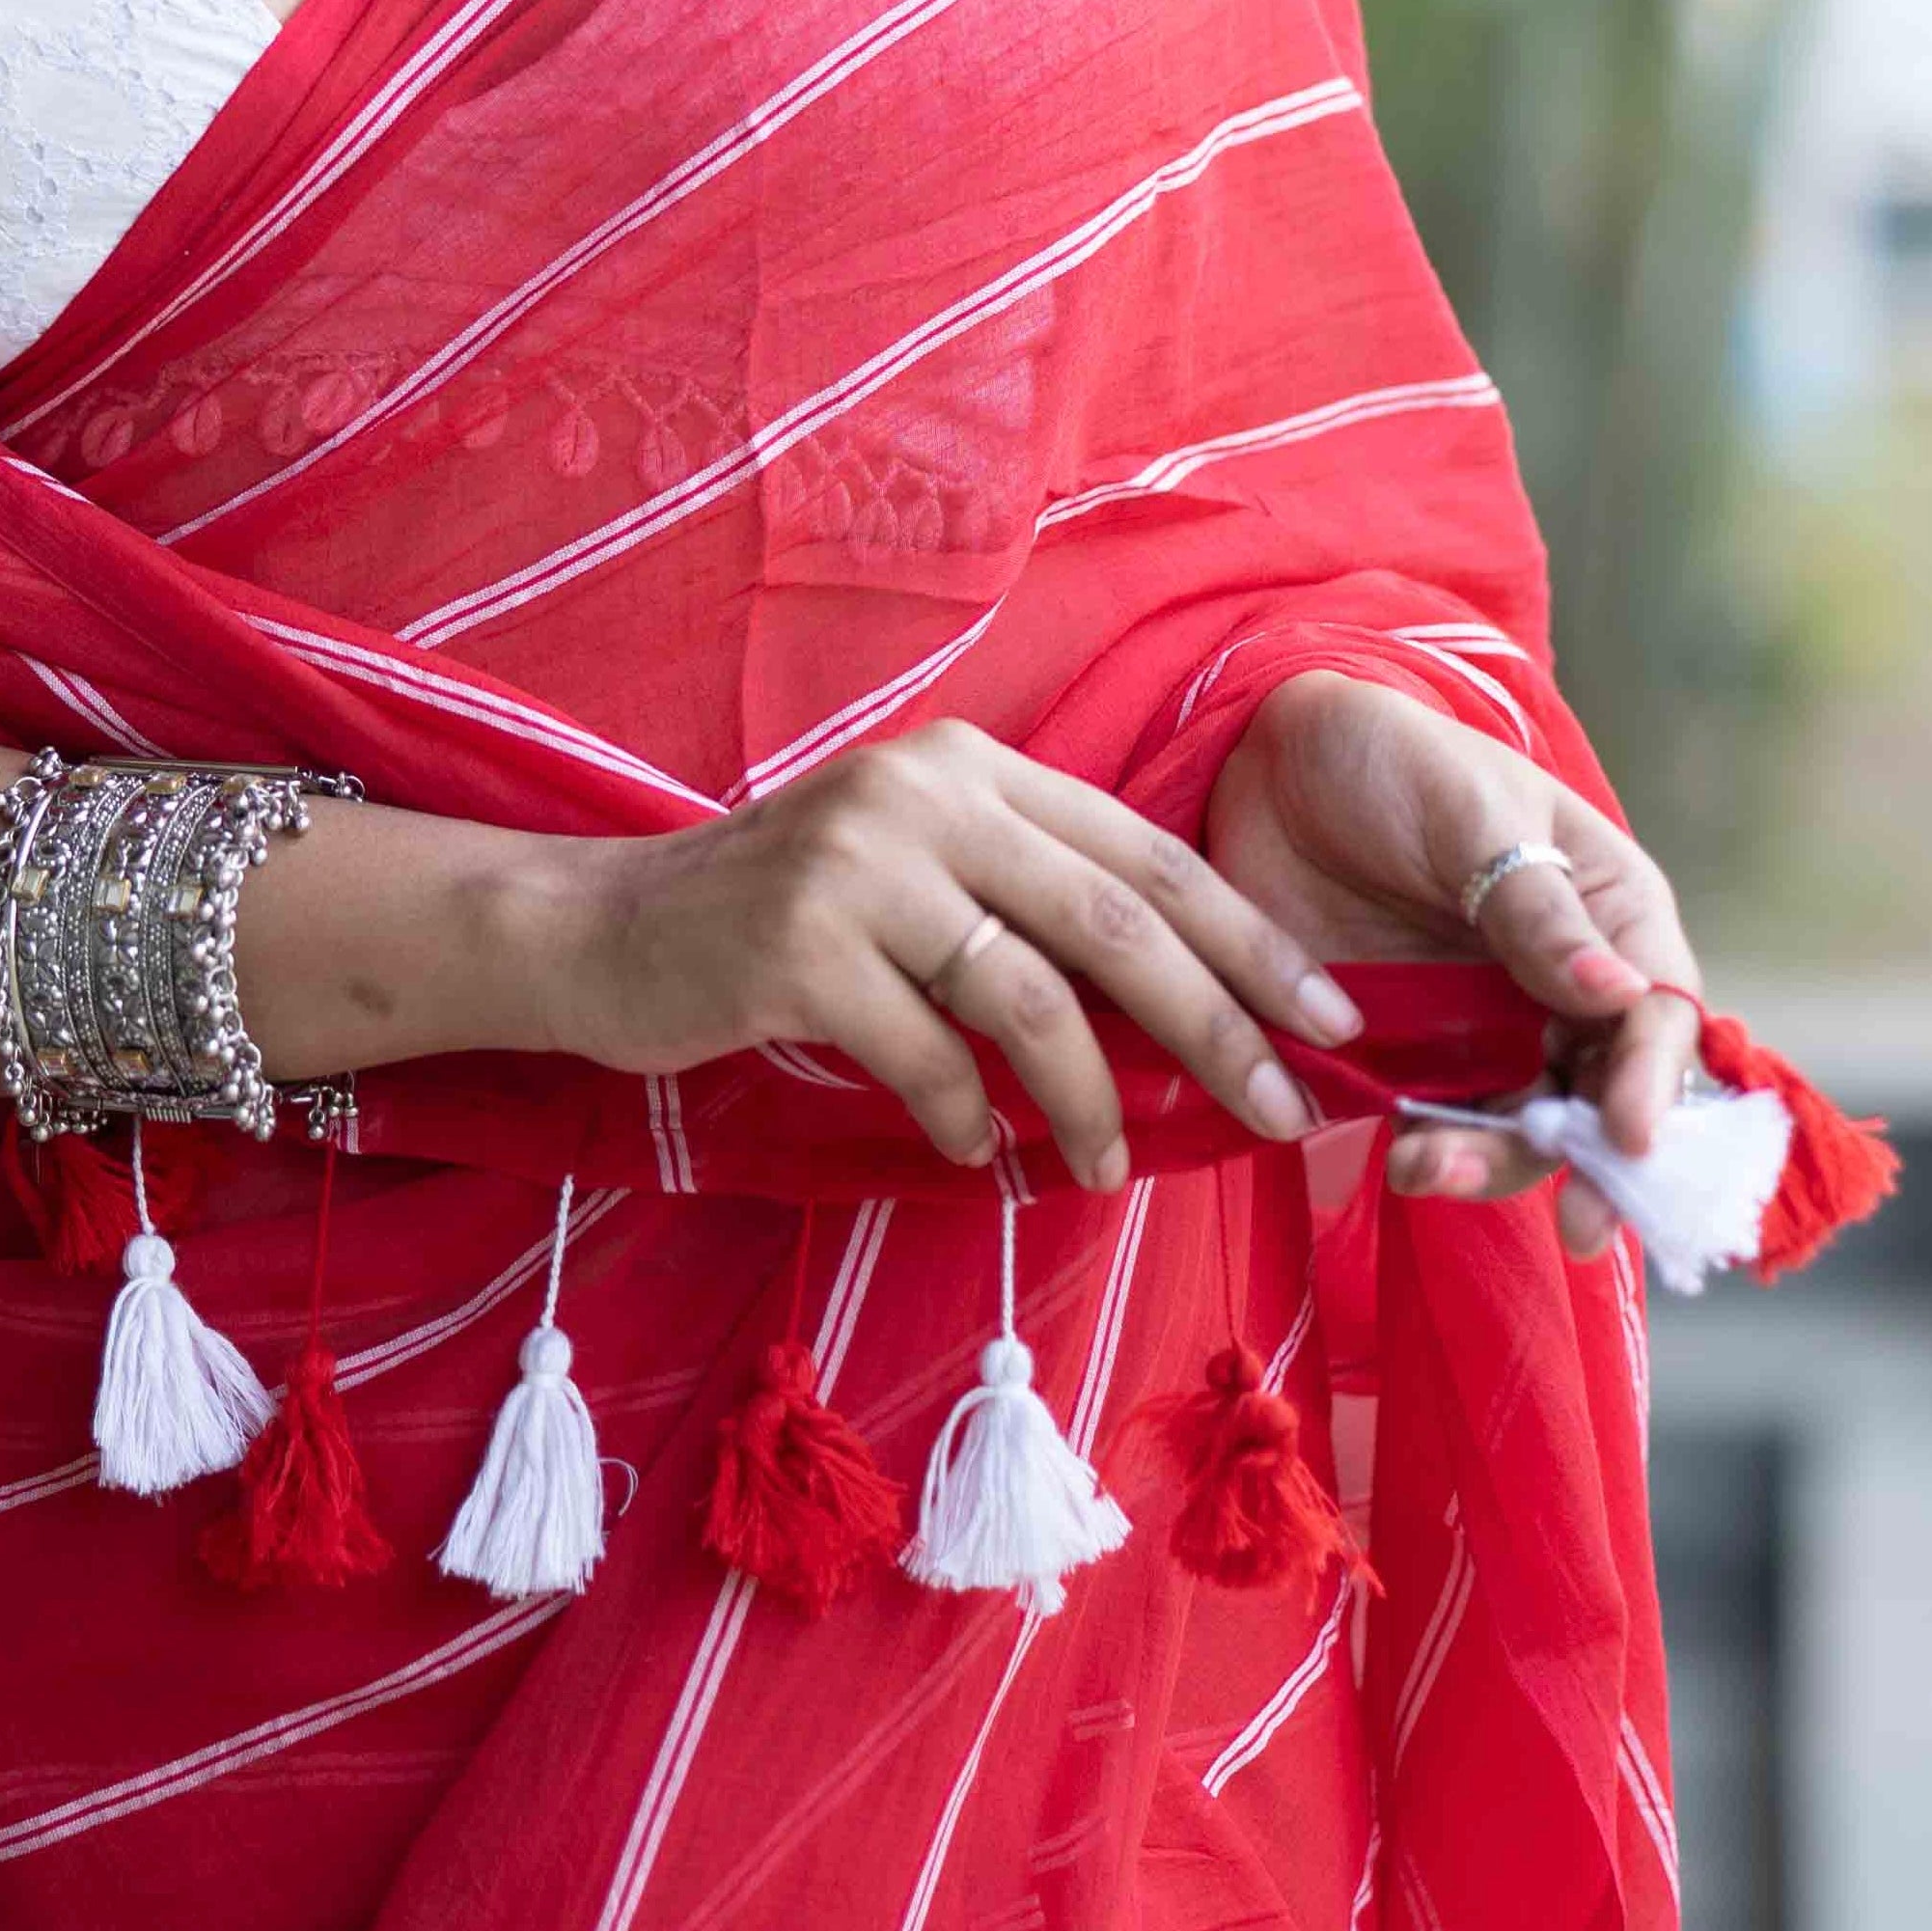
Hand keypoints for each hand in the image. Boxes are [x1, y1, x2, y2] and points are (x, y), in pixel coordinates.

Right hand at [503, 723, 1372, 1180]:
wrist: (602, 929)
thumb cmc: (775, 917)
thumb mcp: (911, 867)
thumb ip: (1022, 898)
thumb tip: (1181, 1002)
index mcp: (970, 767)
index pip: (1146, 852)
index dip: (1250, 938)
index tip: (1329, 1017)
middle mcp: (924, 795)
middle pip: (1118, 923)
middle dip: (1218, 1028)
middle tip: (1282, 1112)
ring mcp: (859, 867)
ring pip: (1032, 999)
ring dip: (1088, 1102)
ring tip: (1107, 1164)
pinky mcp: (799, 948)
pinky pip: (928, 1057)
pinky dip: (967, 1121)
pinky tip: (977, 1156)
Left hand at [1199, 668, 1703, 1256]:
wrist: (1273, 755)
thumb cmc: (1397, 756)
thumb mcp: (1472, 809)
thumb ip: (1536, 906)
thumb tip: (1619, 991)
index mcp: (1609, 917)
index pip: (1656, 1016)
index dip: (1650, 1083)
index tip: (1630, 1137)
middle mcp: (1561, 988)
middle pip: (1599, 1098)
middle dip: (1590, 1166)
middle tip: (1579, 1227)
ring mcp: (1483, 1029)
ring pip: (1518, 1128)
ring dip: (1492, 1167)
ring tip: (1430, 1172)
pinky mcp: (1404, 1054)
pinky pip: (1430, 1123)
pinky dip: (1424, 1152)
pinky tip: (1395, 1159)